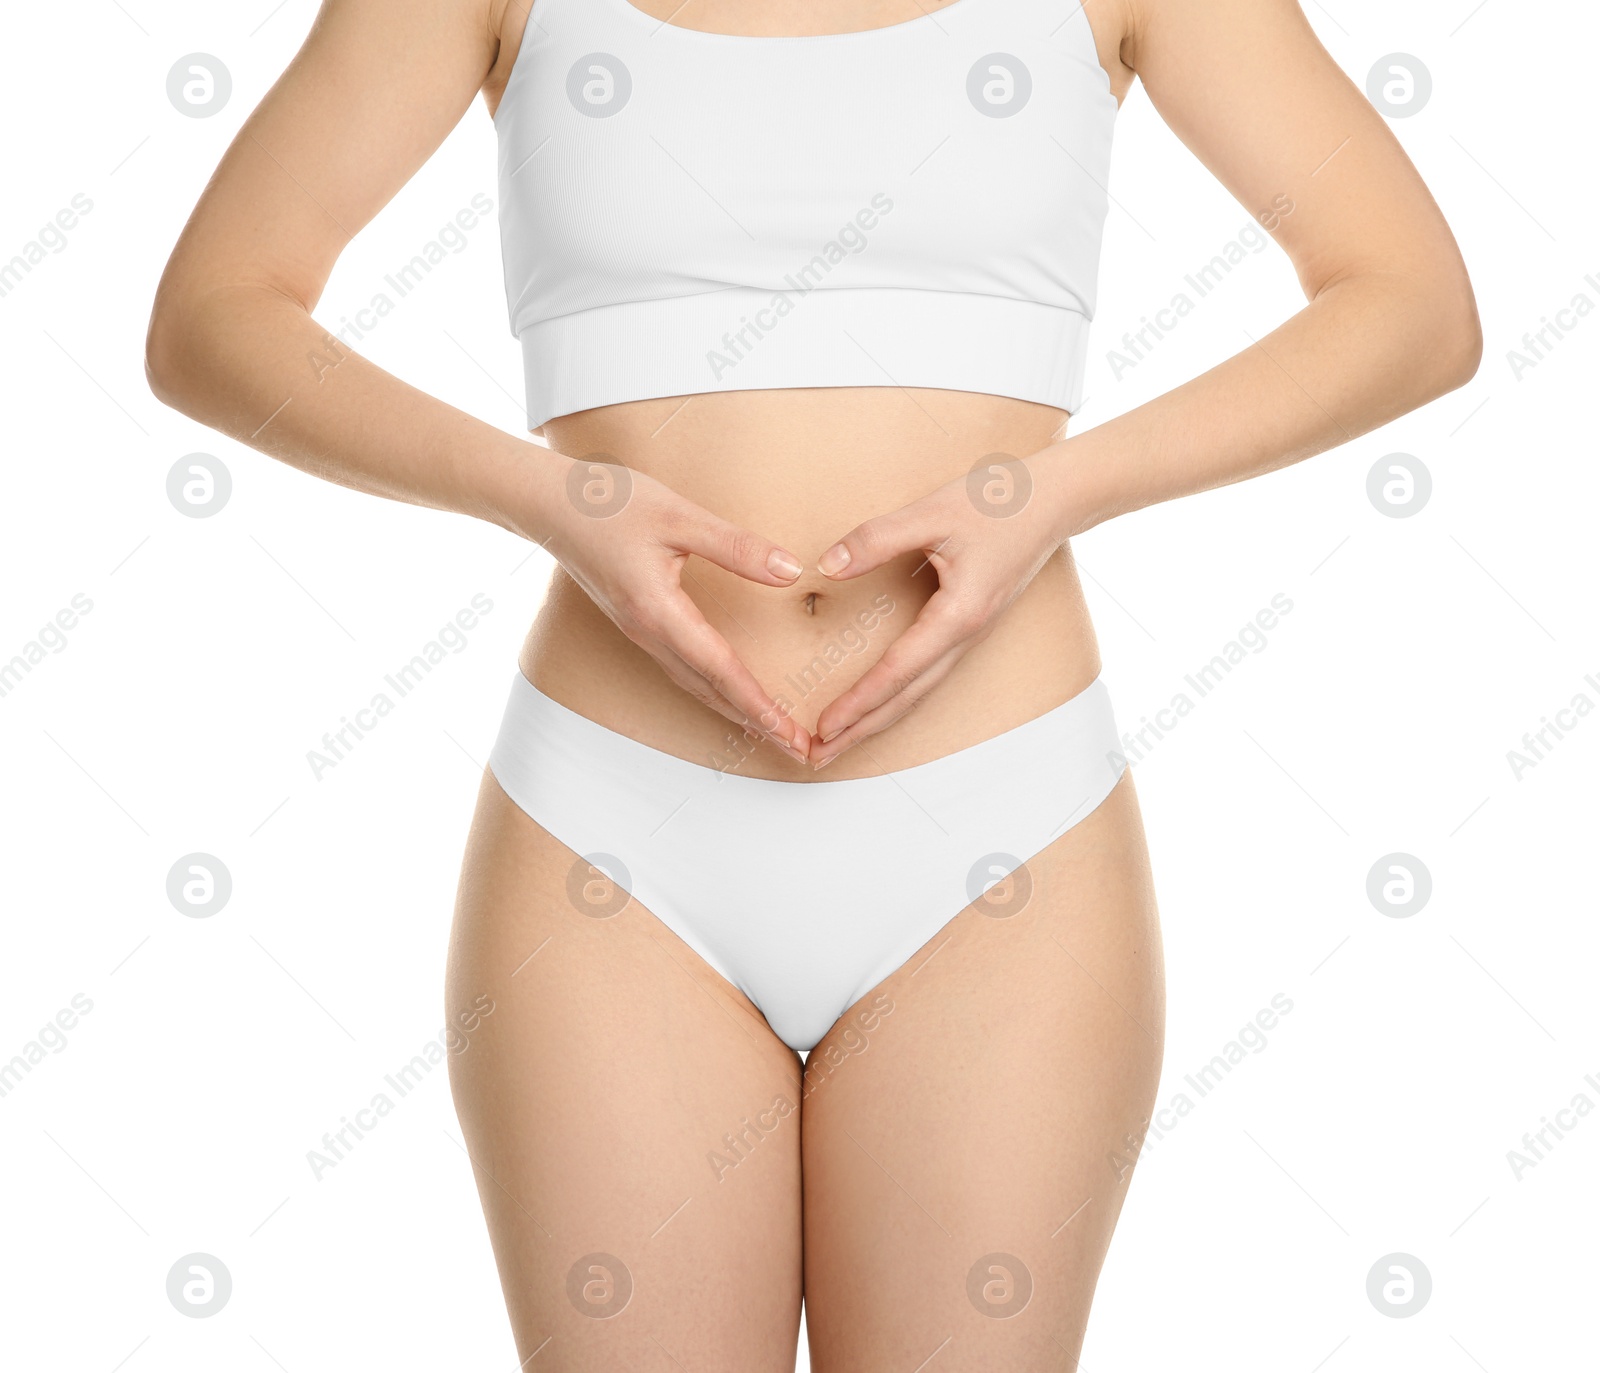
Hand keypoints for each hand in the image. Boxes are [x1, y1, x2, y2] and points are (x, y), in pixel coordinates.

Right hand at [540, 453, 811, 763]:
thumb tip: (789, 573)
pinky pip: (682, 670)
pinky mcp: (639, 624)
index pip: (720, 670)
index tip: (789, 734)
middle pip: (710, 690)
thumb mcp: (679, 518)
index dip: (758, 705)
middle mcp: (649, 634)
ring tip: (771, 730)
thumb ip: (736, 547)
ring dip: (735, 710)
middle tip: (796, 748)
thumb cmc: (610, 505)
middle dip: (756, 722)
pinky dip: (713, 690)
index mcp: (659, 613)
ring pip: (695, 685)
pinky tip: (729, 693)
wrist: (550, 505)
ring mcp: (641, 633)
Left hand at [808, 448, 1074, 769]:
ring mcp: (970, 636)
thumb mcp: (931, 514)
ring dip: (878, 719)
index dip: (859, 702)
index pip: (898, 671)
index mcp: (958, 616)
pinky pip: (929, 674)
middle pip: (907, 698)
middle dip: (861, 730)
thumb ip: (876, 539)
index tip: (825, 727)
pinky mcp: (969, 627)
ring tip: (841, 740)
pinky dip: (898, 695)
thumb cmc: (1000, 504)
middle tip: (819, 756)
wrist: (1054, 500)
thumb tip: (827, 566)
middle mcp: (966, 636)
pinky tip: (880, 703)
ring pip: (919, 691)